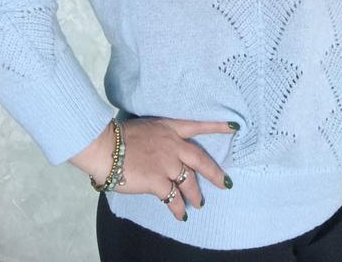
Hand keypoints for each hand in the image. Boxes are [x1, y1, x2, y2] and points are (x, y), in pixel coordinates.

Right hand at [69, 117, 235, 221]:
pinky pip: (173, 198)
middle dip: (214, 173)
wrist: (106, 147)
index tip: (235, 126)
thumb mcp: (145, 128)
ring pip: (189, 182)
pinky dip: (178, 209)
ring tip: (199, 203)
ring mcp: (167, 163)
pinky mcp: (158, 181)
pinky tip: (181, 215)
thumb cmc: (119, 136)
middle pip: (200, 160)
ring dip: (195, 195)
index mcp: (169, 128)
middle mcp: (172, 145)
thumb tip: (161, 150)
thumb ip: (158, 138)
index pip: (197, 126)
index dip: (216, 126)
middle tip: (225, 183)